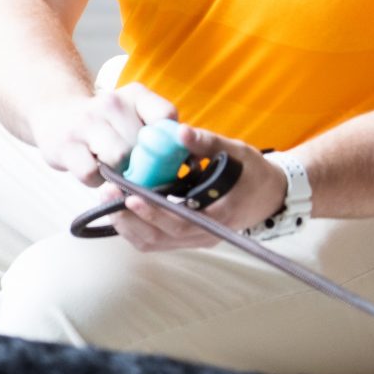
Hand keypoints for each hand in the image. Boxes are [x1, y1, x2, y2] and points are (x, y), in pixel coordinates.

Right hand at [35, 81, 175, 185]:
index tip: (167, 156)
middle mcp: (111, 102)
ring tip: (109, 166)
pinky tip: (91, 169)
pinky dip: (95, 181)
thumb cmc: (104, 125)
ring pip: (118, 159)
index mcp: (135, 94)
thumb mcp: (133, 116)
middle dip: (141, 164)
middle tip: (132, 167)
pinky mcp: (65, 145)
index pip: (165, 116)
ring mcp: (86, 122)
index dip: (171, 142)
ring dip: (118, 172)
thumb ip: (158, 133)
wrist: (55, 114)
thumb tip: (184, 161)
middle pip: (142, 145)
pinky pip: (92, 174)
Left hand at [109, 126, 284, 252]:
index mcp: (221, 214)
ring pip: (153, 242)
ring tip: (105, 197)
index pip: (182, 221)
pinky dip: (133, 227)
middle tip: (105, 191)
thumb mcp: (235, 152)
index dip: (153, 212)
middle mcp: (206, 234)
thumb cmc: (250, 172)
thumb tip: (179, 131)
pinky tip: (116, 207)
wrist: (268, 195)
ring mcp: (195, 240)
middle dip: (129, 216)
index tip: (129, 195)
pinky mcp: (185, 239)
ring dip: (126, 224)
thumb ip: (206, 142)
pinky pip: (154, 241)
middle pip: (160, 236)